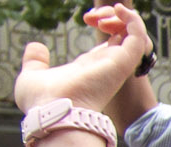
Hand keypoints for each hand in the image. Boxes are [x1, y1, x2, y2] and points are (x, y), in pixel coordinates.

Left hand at [14, 4, 152, 113]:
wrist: (53, 112)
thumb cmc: (42, 102)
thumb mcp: (33, 74)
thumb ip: (36, 61)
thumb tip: (36, 47)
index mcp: (89, 68)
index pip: (109, 45)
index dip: (105, 27)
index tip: (88, 18)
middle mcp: (107, 66)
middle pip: (124, 38)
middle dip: (114, 19)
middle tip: (93, 15)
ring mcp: (117, 64)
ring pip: (135, 36)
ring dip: (124, 18)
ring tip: (109, 9)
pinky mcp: (124, 61)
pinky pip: (138, 36)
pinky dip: (133, 20)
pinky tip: (118, 9)